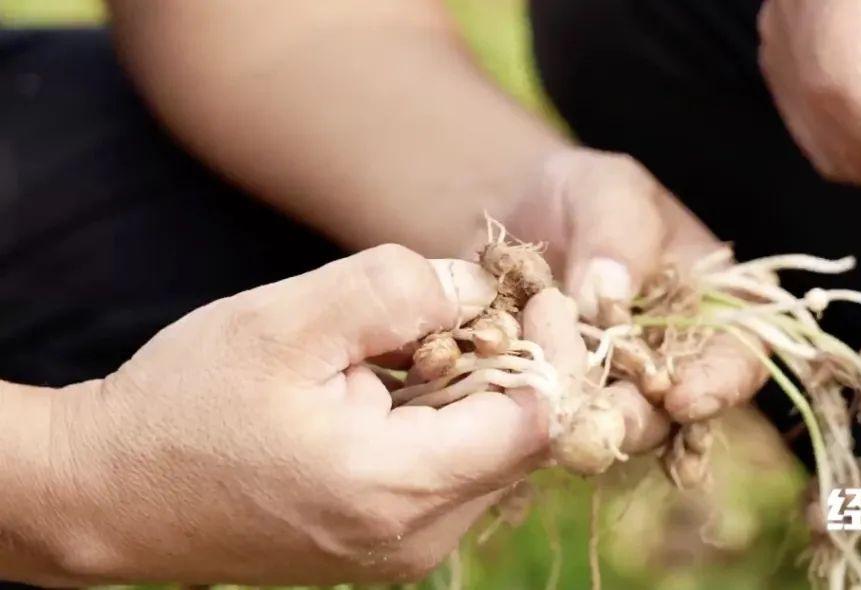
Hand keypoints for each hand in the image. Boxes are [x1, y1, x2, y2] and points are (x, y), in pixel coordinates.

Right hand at [35, 245, 562, 585]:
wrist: (111, 493)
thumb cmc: (188, 404)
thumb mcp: (287, 320)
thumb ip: (395, 291)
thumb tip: (476, 289)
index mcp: (395, 488)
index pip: (537, 422)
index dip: (552, 348)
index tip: (538, 291)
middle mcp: (415, 538)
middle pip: (523, 440)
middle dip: (515, 362)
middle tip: (475, 302)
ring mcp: (402, 549)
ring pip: (491, 454)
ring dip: (479, 388)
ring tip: (414, 342)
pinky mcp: (387, 542)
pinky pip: (453, 472)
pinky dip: (448, 418)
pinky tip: (398, 382)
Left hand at [502, 148, 767, 432]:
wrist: (506, 215)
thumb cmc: (577, 195)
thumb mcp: (605, 188)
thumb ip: (616, 229)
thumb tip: (607, 294)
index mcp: (708, 308)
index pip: (737, 357)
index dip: (720, 384)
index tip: (682, 397)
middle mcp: (669, 361)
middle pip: (671, 410)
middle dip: (640, 419)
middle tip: (603, 421)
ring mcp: (611, 389)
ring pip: (609, 426)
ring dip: (584, 428)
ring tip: (554, 423)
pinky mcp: (558, 403)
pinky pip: (550, 424)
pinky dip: (533, 420)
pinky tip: (510, 412)